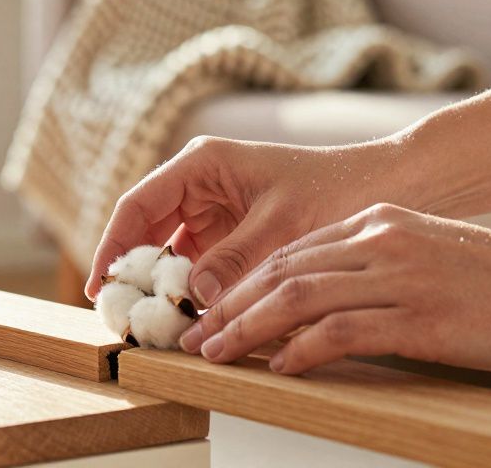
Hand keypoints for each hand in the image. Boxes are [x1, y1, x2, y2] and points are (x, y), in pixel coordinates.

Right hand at [85, 136, 412, 306]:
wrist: (389, 187)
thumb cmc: (338, 190)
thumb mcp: (283, 226)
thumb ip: (234, 259)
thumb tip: (191, 296)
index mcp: (202, 164)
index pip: (138, 206)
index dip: (113, 246)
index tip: (101, 286)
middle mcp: (200, 185)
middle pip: (146, 232)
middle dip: (134, 275)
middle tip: (122, 318)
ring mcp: (214, 212)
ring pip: (169, 254)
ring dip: (161, 289)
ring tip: (151, 327)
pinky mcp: (231, 237)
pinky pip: (196, 267)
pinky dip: (189, 294)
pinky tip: (187, 321)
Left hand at [179, 204, 490, 374]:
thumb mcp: (428, 258)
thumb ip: (377, 272)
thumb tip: (329, 309)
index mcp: (379, 223)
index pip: (291, 252)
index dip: (244, 283)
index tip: (213, 310)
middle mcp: (380, 240)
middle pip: (282, 270)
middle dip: (231, 305)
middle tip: (196, 336)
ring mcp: (399, 275)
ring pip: (298, 296)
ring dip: (248, 327)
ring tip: (216, 353)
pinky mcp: (420, 315)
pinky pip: (342, 331)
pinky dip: (301, 349)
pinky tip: (279, 368)